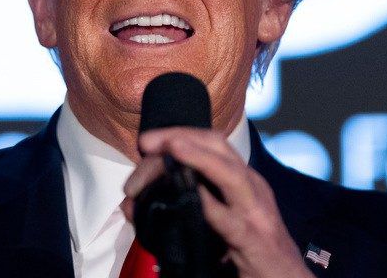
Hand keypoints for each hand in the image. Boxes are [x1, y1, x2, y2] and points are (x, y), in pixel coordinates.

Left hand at [122, 127, 313, 277]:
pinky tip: (193, 196)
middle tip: (147, 142)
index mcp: (243, 181)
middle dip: (181, 137)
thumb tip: (131, 204)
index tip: (149, 141)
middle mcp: (251, 188)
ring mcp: (255, 212)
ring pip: (230, 174)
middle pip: (218, 148)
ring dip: (199, 158)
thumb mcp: (221, 220)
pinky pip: (231, 220)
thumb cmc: (253, 251)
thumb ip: (183, 206)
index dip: (180, 134)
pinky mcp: (255, 240)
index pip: (212, 144)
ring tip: (173, 148)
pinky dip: (212, 205)